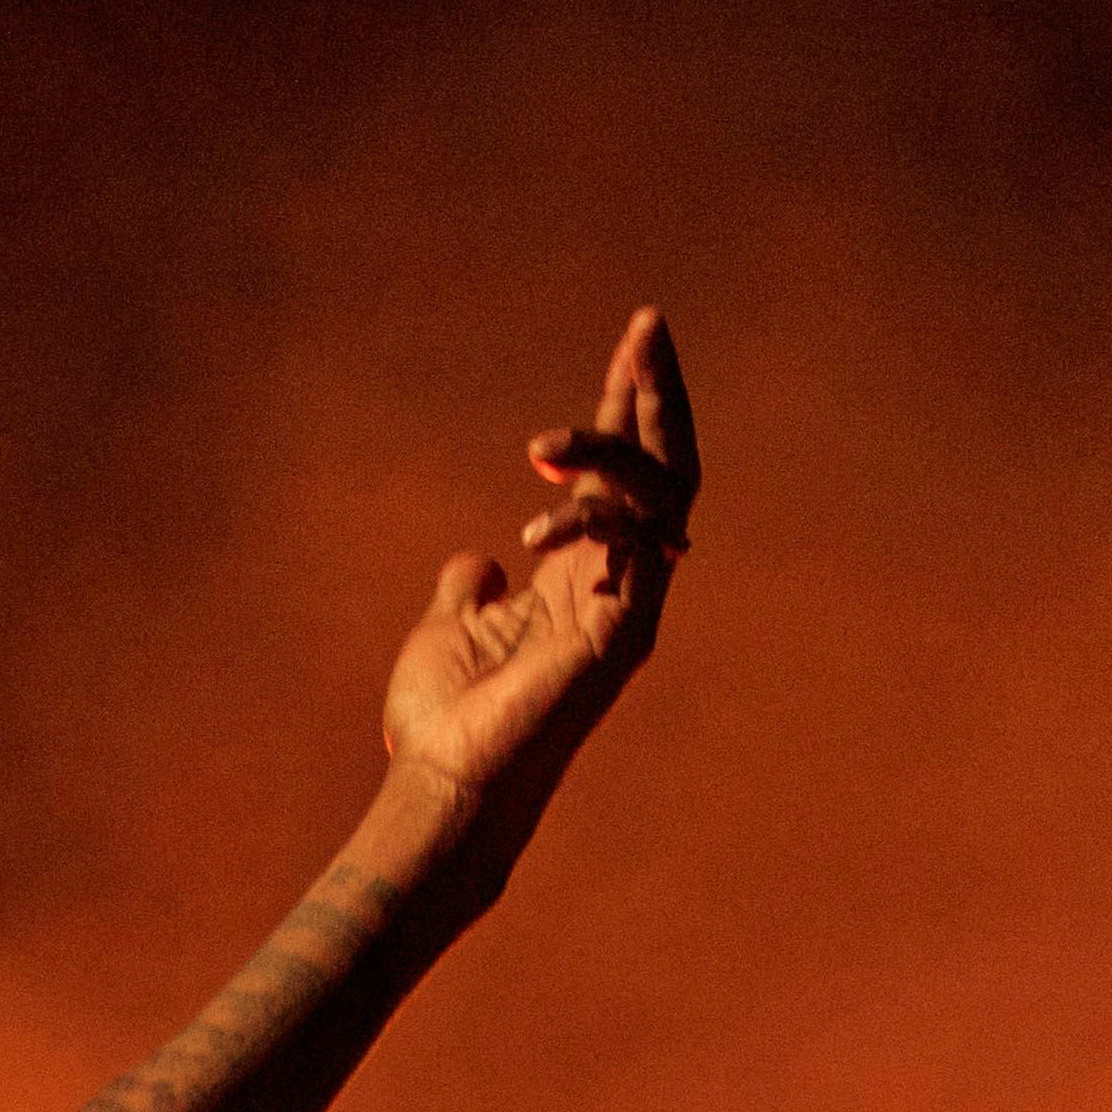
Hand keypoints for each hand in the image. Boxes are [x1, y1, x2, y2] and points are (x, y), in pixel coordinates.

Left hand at [380, 309, 689, 819]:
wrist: (447, 788)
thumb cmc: (446, 723)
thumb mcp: (447, 628)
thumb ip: (469, 589)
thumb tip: (477, 561)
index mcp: (582, 577)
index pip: (621, 472)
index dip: (627, 402)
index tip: (634, 336)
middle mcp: (619, 583)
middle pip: (665, 464)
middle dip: (655, 390)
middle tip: (645, 324)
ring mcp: (632, 605)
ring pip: (660, 490)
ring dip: (610, 446)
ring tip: (540, 442)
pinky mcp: (627, 629)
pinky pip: (635, 540)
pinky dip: (589, 517)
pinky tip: (530, 535)